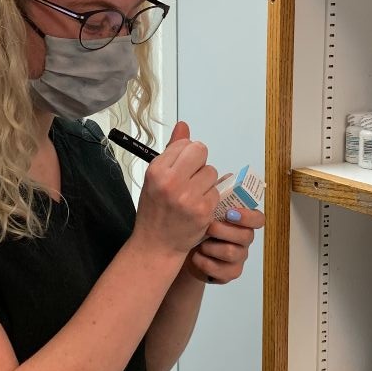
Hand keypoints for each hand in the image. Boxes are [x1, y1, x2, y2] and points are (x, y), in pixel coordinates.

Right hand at [133, 122, 219, 257]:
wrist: (156, 244)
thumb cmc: (155, 209)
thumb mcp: (156, 178)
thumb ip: (172, 151)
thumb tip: (184, 125)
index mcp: (156, 170)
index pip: (185, 145)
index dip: (187, 156)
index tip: (181, 169)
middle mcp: (170, 181)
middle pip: (201, 152)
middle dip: (199, 163)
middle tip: (191, 179)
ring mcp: (187, 197)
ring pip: (212, 172)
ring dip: (206, 182)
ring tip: (192, 195)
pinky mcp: (202, 210)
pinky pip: (216, 191)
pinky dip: (210, 198)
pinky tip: (197, 207)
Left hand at [186, 206, 264, 284]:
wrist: (187, 252)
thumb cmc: (199, 227)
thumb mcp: (206, 212)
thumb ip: (214, 199)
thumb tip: (215, 181)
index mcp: (244, 223)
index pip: (258, 219)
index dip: (248, 216)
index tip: (230, 213)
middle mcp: (245, 240)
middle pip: (246, 236)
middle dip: (223, 231)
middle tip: (208, 228)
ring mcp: (240, 258)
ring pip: (231, 252)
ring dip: (211, 247)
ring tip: (199, 244)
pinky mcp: (230, 273)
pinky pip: (220, 269)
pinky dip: (203, 262)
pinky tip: (196, 257)